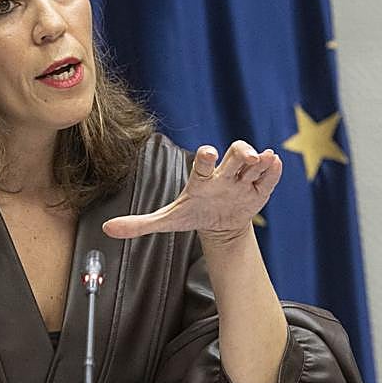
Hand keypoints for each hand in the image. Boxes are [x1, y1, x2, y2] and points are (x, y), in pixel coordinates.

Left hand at [102, 142, 281, 241]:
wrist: (218, 223)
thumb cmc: (192, 214)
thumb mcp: (168, 220)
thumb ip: (139, 223)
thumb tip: (107, 229)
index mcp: (201, 179)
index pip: (202, 163)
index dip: (205, 158)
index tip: (206, 153)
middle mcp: (222, 174)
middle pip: (233, 156)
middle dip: (240, 153)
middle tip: (247, 156)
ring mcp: (242, 180)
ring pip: (253, 161)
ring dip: (259, 159)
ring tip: (264, 159)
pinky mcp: (259, 189)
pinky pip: (269, 177)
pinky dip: (273, 170)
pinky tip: (274, 163)